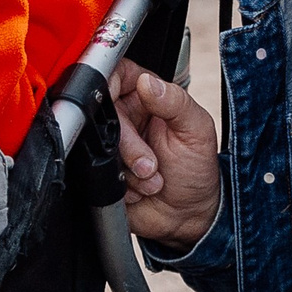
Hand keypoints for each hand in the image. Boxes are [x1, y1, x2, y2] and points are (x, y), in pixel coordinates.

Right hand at [111, 60, 222, 249]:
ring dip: (126, 170)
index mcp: (148, 97)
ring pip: (97, 146)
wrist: (187, 216)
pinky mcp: (102, 170)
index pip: (116, 74)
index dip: (110, 86)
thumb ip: (175, 102)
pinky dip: (118, 185)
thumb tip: (148, 82)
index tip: (117, 107)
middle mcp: (126, 117)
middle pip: (103, 115)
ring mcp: (113, 144)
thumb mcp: (196, 131)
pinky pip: (95, 172)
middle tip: (150, 164)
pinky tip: (138, 189)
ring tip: (151, 179)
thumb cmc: (197, 171)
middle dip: (128, 146)